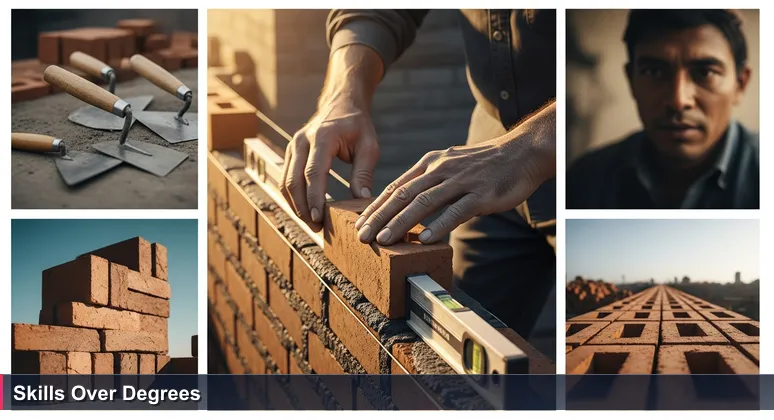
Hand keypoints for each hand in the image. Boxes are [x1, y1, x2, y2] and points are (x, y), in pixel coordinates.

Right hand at [280, 101, 378, 230]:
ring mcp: (292, 146)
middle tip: (316, 228)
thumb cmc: (357, 125)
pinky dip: (293, 197)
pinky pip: (286, 178)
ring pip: (285, 182)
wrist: (340, 101)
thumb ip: (364, 172)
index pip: (313, 173)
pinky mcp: (290, 153)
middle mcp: (301, 141)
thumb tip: (362, 200)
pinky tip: (305, 210)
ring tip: (312, 223)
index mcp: (322, 137)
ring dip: (296, 205)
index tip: (319, 218)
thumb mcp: (369, 145)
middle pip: (294, 180)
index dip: (314, 198)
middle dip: (303, 207)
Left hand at [354, 101, 555, 244]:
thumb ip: (431, 182)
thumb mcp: (452, 165)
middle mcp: (442, 170)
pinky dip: (440, 224)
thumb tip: (408, 204)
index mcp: (432, 163)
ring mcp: (461, 181)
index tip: (358, 223)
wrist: (523, 151)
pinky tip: (426, 239)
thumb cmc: (486, 163)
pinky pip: (456, 210)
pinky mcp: (481, 194)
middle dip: (379, 217)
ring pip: (424, 203)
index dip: (375, 206)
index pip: (396, 186)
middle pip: (403, 195)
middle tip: (361, 236)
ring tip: (384, 240)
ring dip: (401, 223)